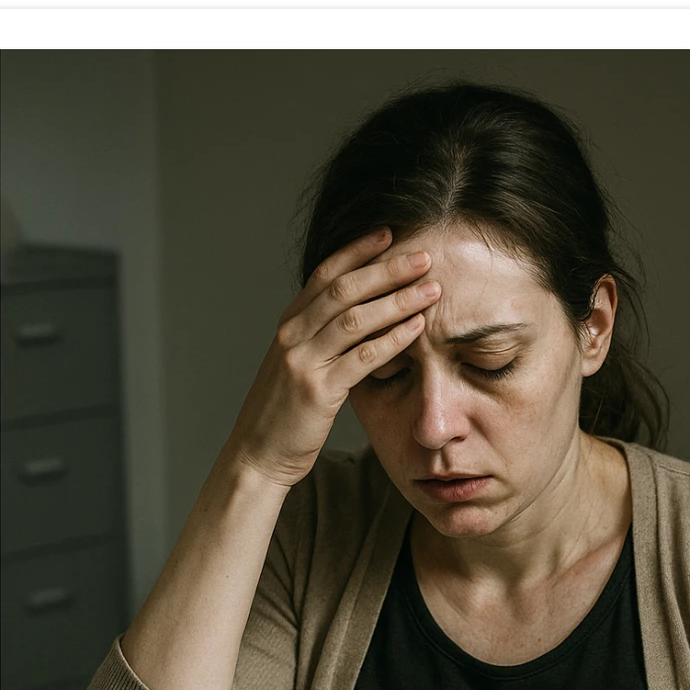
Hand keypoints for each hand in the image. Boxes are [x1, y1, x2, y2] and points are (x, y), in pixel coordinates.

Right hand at [224, 228, 440, 489]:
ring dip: (397, 300)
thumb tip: (359, 320)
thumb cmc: (283, 414)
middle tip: (424, 257)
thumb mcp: (296, 367)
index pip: (324, 275)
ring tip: (431, 290)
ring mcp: (303, 361)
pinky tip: (416, 329)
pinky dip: (392, 340)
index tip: (389, 234)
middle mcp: (292, 335)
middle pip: (344, 289)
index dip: (357, 251)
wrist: (258, 454)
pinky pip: (362, 358)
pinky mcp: (318, 391)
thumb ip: (319, 341)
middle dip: (387, 269)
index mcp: (288, 325)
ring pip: (355, 318)